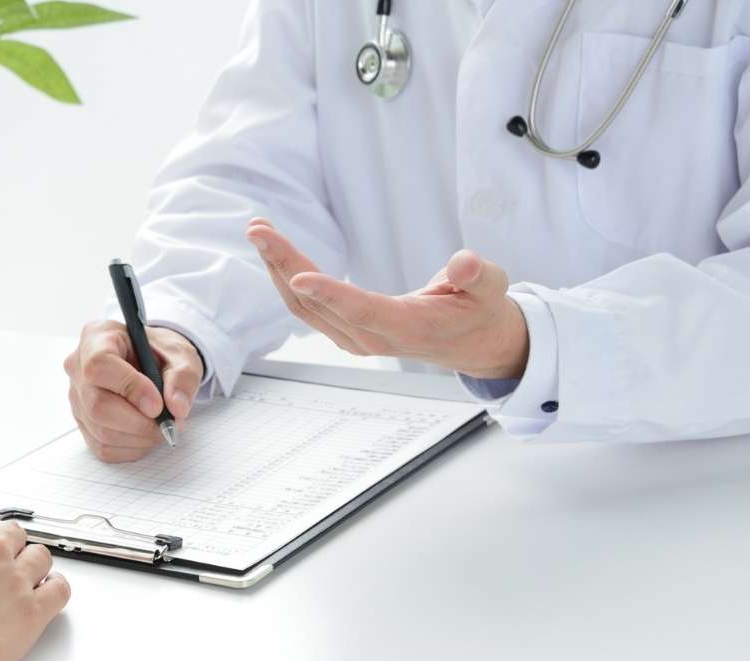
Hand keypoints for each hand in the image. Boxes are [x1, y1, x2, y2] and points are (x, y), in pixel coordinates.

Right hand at [64, 320, 203, 461]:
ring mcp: (77, 397)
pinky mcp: (84, 422)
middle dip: (139, 422)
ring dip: (140, 437)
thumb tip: (176, 408)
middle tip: (168, 423)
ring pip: (102, 431)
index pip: (99, 365)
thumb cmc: (161, 353)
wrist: (152, 363)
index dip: (129, 387)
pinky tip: (147, 434)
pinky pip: (104, 447)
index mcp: (97, 338)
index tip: (157, 404)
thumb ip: (182, 378)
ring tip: (162, 426)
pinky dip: (133, 448)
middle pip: (97, 405)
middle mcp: (78, 367)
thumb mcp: (181, 355)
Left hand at [245, 218, 528, 378]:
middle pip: (318, 304)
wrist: (469, 341)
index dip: (330, 294)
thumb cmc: (478, 308)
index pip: (362, 310)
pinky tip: (273, 252)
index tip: (298, 276)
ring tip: (259, 230)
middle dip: (284, 263)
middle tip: (258, 229)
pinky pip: (305, 307)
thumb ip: (478, 275)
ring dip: (277, 267)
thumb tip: (465, 264)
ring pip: (303, 306)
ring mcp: (354, 337)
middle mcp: (372, 337)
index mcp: (407, 327)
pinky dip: (285, 277)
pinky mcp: (343, 331)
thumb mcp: (491, 287)